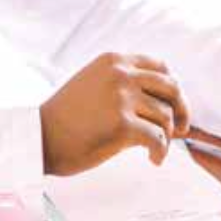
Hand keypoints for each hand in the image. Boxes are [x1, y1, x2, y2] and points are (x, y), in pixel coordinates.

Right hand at [40, 52, 191, 175]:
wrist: (39, 138)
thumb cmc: (65, 118)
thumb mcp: (93, 83)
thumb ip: (122, 82)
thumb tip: (162, 100)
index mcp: (114, 61)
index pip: (161, 66)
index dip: (173, 88)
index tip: (175, 105)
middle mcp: (121, 74)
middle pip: (172, 88)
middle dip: (182, 110)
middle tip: (182, 129)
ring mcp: (122, 98)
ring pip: (166, 116)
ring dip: (166, 136)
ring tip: (156, 149)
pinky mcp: (123, 125)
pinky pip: (158, 138)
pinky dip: (161, 151)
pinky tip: (154, 159)